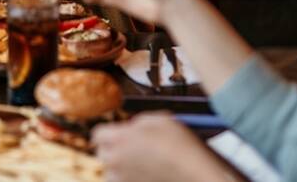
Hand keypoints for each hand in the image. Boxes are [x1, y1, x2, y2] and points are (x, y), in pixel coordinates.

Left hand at [93, 113, 231, 181]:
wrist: (198, 176)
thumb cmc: (182, 147)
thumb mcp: (160, 120)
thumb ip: (139, 122)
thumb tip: (132, 128)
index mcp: (119, 139)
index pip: (98, 134)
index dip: (106, 133)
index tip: (113, 135)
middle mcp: (116, 160)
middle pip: (102, 154)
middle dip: (112, 150)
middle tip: (127, 149)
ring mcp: (123, 180)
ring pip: (111, 174)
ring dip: (120, 169)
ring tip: (139, 166)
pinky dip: (131, 180)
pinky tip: (147, 176)